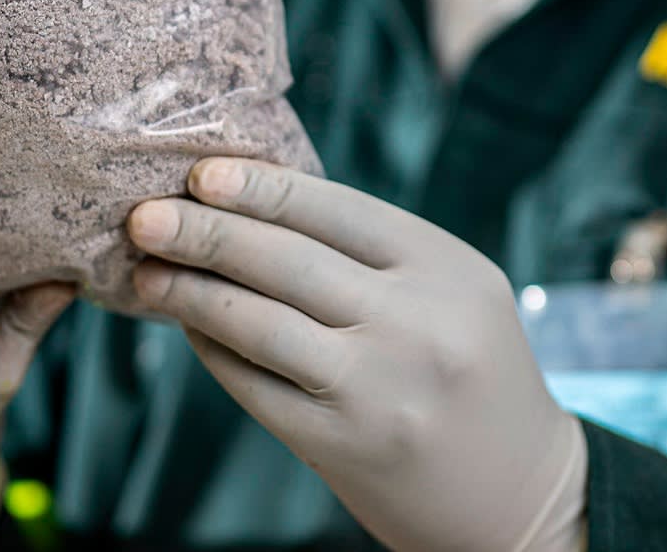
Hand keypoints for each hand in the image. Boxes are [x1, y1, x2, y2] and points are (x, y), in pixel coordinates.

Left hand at [127, 161, 586, 551]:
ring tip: (145, 272)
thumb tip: (257, 204)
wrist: (522, 491)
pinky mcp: (345, 445)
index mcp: (447, 268)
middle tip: (144, 216)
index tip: (200, 174)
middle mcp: (417, 324)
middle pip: (289, 263)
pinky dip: (213, 353)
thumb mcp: (456, 292)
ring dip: (191, 294)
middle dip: (206, 234)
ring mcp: (379, 389)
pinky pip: (256, 387)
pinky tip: (187, 329)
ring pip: (261, 325)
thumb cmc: (471, 371)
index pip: (338, 210)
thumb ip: (377, 253)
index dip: (262, 189)